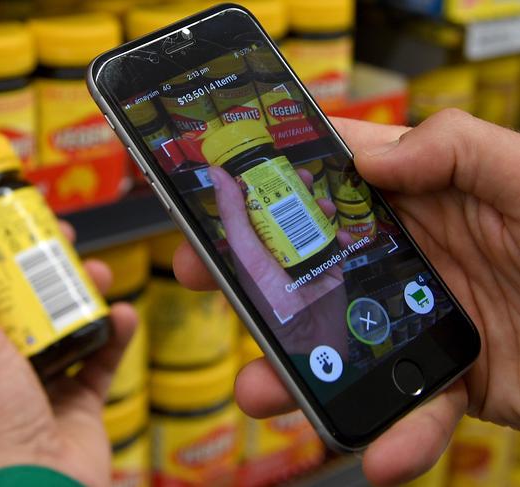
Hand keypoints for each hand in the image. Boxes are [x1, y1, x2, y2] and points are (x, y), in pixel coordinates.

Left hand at [0, 196, 136, 486]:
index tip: (12, 215)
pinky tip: (123, 318)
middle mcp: (0, 356)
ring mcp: (42, 375)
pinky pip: (101, 354)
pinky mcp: (78, 394)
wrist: (42, 484)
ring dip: (86, 293)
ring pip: (66, 320)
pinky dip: (115, 334)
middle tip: (65, 237)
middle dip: (46, 263)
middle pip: (24, 294)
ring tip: (100, 276)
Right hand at [174, 109, 519, 484]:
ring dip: (297, 373)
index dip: (274, 182)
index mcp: (426, 200)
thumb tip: (372, 153)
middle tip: (204, 279)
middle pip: (318, 267)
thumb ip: (458, 148)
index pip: (334, 182)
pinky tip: (378, 452)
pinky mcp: (455, 381)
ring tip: (260, 392)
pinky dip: (393, 436)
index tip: (220, 194)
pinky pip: (412, 412)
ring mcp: (427, 322)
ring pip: (344, 347)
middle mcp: (415, 258)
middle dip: (258, 278)